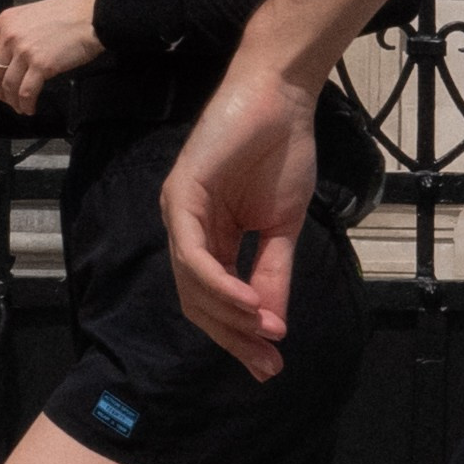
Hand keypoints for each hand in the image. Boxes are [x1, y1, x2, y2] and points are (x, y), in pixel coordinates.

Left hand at [0, 0, 103, 115]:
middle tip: (4, 98)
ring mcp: (25, 51)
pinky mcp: (41, 65)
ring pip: (8, 86)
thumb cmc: (69, 13)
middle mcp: (11, 36)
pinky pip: (26, 93)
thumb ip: (15, 33)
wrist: (93, 14)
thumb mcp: (31, 15)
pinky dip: (26, 104)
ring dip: (12, 101)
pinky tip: (30, 107)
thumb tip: (8, 56)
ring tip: (21, 106)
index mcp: (5, 22)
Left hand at [161, 54, 321, 380]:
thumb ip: (275, 273)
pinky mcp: (181, 195)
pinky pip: (194, 253)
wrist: (283, 99)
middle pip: (198, 303)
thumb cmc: (283, 152)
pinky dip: (220, 284)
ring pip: (193, 284)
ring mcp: (179, 213)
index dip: (240, 336)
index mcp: (210, 239)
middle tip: (267, 365)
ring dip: (230, 315)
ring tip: (267, 332)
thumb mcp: (284, 226)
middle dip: (233, 337)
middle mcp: (188, 230)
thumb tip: (274, 326)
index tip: (270, 364)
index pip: (214, 301)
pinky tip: (249, 303)